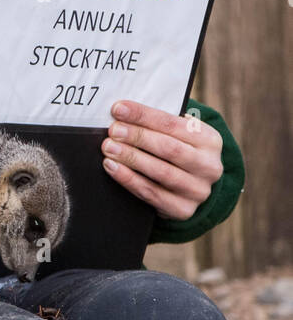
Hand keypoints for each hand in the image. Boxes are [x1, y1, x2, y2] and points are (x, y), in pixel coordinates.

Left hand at [101, 100, 223, 220]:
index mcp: (209, 140)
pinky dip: (129, 179)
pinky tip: (113, 168)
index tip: (119, 109)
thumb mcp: (179, 136)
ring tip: (109, 148)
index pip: (173, 124)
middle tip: (113, 131)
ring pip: (161, 172)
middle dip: (137, 137)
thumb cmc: (178, 152)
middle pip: (169, 148)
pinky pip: (151, 193)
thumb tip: (123, 112)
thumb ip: (158, 124)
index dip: (143, 116)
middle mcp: (209, 166)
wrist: (192, 188)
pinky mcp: (183, 210)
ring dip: (131, 158)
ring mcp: (198, 190)